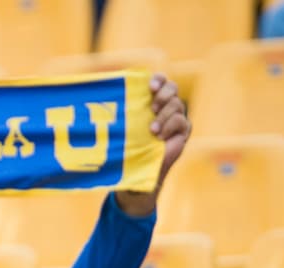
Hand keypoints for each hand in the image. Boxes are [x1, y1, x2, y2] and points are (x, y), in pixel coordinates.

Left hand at [114, 72, 189, 217]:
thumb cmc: (127, 147)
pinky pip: (182, 121)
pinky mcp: (183, 131)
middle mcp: (167, 106)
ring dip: (164, 115)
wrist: (138, 170)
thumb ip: (120, 109)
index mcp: (153, 99)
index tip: (149, 87)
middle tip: (152, 107)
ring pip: (177, 104)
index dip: (158, 79)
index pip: (161, 80)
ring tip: (151, 130)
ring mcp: (177, 118)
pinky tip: (159, 136)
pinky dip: (170, 126)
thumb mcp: (123, 125)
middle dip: (163, 94)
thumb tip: (100, 91)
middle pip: (172, 87)